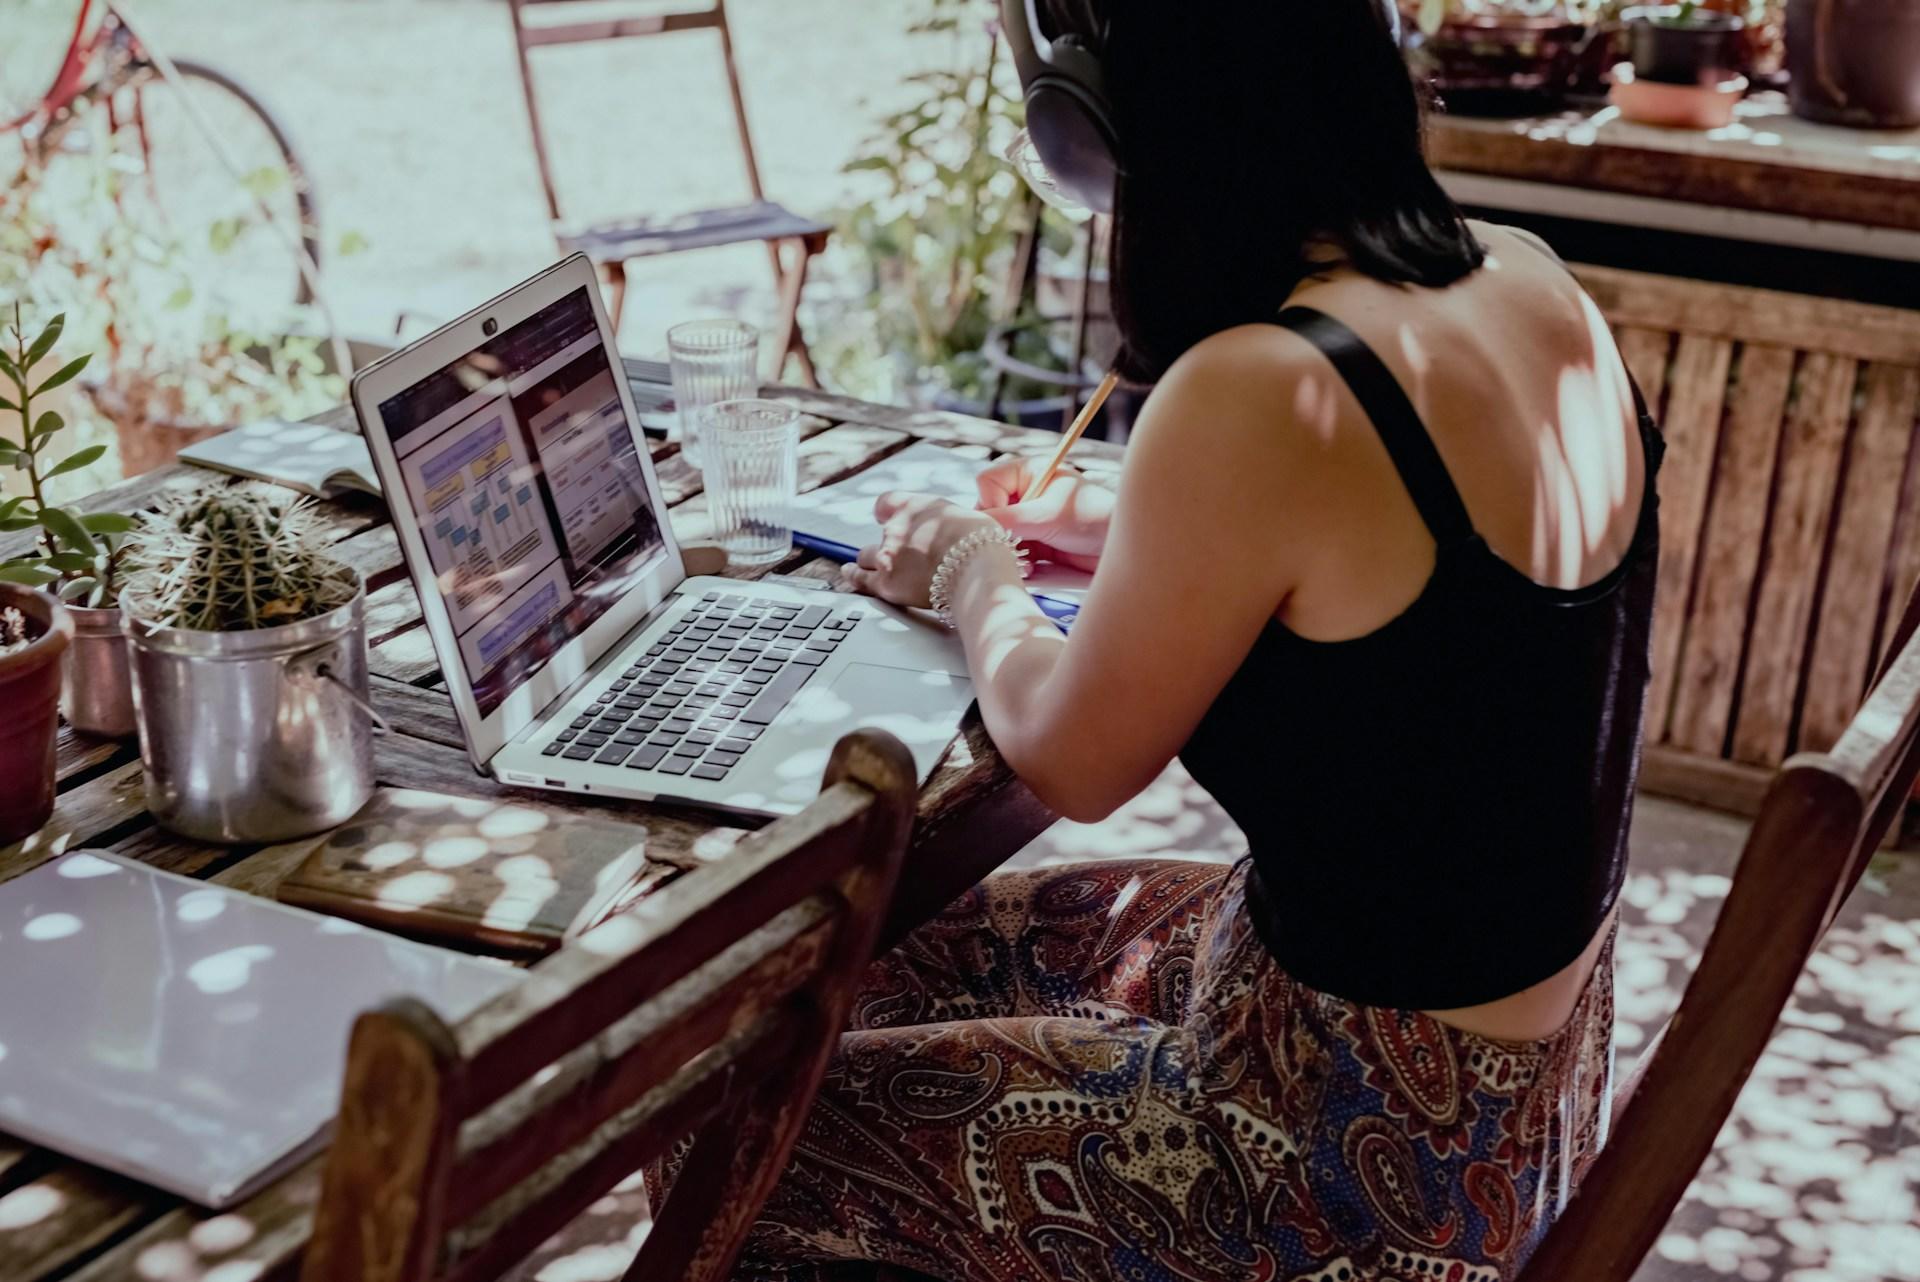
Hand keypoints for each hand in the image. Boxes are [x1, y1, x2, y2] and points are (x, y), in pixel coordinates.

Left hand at [839, 491, 1003, 608]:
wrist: (976, 567)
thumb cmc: (980, 543)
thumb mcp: (966, 517)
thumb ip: (947, 524)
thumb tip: (952, 534)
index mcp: (915, 506)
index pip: (886, 503)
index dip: (887, 514)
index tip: (887, 519)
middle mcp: (896, 527)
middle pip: (880, 534)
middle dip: (889, 545)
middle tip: (904, 557)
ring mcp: (887, 555)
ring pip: (866, 556)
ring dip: (873, 562)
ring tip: (880, 568)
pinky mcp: (885, 583)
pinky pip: (859, 578)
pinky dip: (855, 576)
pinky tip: (850, 574)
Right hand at [976, 455, 1113, 571]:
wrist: (1123, 548)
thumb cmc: (1092, 518)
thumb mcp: (1047, 515)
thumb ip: (1009, 519)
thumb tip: (975, 526)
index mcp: (1028, 472)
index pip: (987, 483)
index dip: (991, 503)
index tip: (1006, 522)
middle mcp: (1025, 495)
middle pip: (988, 513)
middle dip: (999, 533)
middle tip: (1012, 547)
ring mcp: (1029, 522)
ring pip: (998, 537)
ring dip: (1008, 552)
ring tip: (1026, 562)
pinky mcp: (1036, 545)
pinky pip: (1011, 555)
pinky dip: (1017, 564)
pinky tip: (1032, 569)